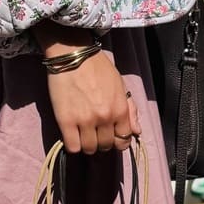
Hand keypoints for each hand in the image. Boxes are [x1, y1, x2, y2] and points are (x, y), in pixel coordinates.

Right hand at [39, 31, 140, 153]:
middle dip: (101, 142)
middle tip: (94, 133)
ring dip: (87, 144)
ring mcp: (85, 121)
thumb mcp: (120, 85)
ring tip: (82, 134)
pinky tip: (72, 135)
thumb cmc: (98, 68)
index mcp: (120, 109)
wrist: (74, 55)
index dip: (117, 141)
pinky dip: (73, 145)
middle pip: (105, 146)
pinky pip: (72, 146)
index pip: (123, 140)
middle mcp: (105, 118)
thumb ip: (130, 110)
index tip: (109, 136)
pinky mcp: (66, 121)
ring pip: (89, 149)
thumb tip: (137, 132)